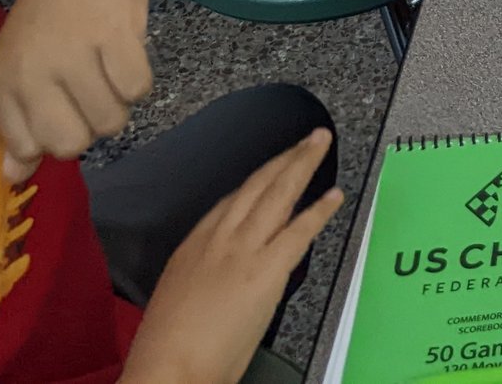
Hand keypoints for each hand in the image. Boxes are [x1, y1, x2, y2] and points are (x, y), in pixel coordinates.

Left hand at [0, 0, 153, 182]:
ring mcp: (74, 55)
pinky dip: (139, 76)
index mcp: (5, 81)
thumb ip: (18, 122)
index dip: (53, 136)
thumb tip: (16, 178)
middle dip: (89, 124)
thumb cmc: (52, 8)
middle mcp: (33, 72)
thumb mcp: (21, 64)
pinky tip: (125, 51)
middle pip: (72, 144)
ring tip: (108, 66)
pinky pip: (139, 89)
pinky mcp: (114, 37)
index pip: (28, 148)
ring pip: (111, 121)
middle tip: (90, 88)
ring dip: (118, 100)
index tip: (61, 108)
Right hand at [120, 130, 341, 383]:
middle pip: (257, 186)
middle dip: (284, 159)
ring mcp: (244, 251)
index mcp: (192, 247)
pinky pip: (300, 231)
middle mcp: (218, 240)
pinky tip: (334, 197)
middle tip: (307, 140)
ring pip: (279, 195)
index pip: (229, 202)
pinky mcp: (267, 270)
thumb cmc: (166, 348)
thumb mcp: (177, 299)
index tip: (272, 168)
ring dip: (303, 165)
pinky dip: (320, 211)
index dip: (256, 181)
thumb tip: (221, 279)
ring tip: (320, 144)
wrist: (167, 370)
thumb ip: (202, 277)